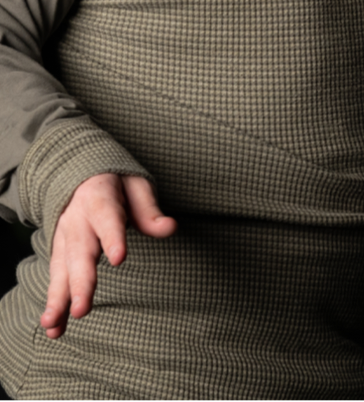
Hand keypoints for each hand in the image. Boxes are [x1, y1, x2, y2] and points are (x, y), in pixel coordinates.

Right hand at [40, 173, 176, 338]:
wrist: (81, 177)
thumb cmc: (116, 185)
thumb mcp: (136, 187)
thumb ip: (149, 210)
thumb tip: (170, 228)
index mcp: (99, 197)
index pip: (107, 218)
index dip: (112, 238)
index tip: (119, 259)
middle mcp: (77, 220)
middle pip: (80, 252)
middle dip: (81, 282)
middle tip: (82, 310)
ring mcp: (64, 238)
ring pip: (61, 270)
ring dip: (58, 299)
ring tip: (53, 325)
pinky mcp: (59, 253)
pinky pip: (56, 279)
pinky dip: (54, 303)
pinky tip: (52, 327)